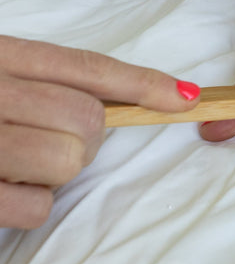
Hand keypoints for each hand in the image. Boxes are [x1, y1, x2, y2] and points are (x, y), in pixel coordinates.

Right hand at [0, 36, 200, 229]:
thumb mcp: (1, 75)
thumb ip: (51, 81)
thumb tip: (143, 98)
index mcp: (1, 56)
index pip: (86, 68)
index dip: (143, 85)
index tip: (186, 98)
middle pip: (88, 119)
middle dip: (86, 139)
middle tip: (49, 140)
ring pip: (68, 162)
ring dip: (54, 173)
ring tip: (18, 163)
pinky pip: (38, 207)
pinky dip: (31, 205)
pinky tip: (6, 187)